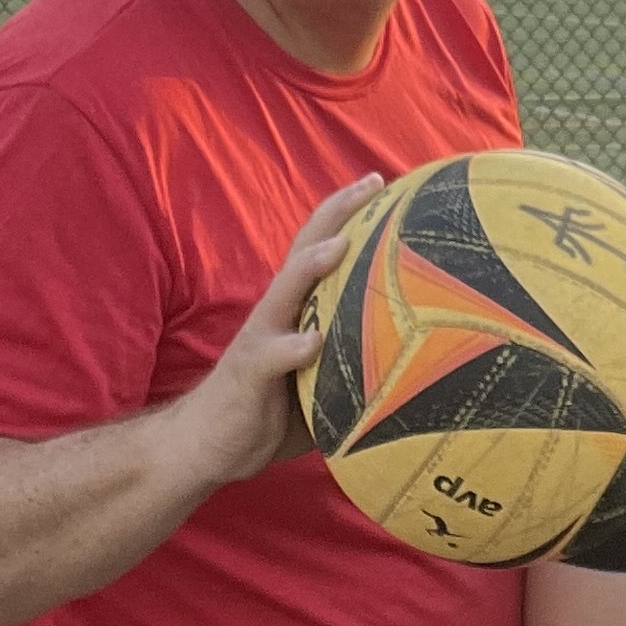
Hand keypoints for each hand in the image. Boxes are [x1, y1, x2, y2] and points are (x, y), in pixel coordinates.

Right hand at [167, 177, 381, 490]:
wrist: (208, 443)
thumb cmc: (271, 409)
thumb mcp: (320, 378)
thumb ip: (354, 359)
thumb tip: (417, 362)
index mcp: (297, 308)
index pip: (323, 249)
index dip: (350, 214)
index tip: (382, 181)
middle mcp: (278, 311)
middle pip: (306, 250)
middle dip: (338, 215)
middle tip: (371, 184)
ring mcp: (262, 338)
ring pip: (286, 292)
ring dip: (312, 268)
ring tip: (340, 247)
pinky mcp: (249, 373)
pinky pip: (272, 356)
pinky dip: (292, 347)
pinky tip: (312, 342)